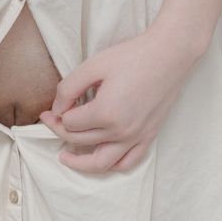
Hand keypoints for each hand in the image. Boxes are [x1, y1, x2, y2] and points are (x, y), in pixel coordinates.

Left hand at [38, 21, 202, 172]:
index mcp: (105, 113)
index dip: (57, 113)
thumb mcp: (93, 65)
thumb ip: (69, 88)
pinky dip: (111, 166)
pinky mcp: (148, 136)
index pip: (69, 123)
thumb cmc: (132, 56)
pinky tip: (100, 159)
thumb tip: (56, 109)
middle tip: (51, 119)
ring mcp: (136, 137)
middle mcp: (121, 131)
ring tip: (65, 156)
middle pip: (80, 140)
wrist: (170, 54)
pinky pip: (127, 163)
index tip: (51, 106)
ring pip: (101, 163)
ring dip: (80, 163)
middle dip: (60, 130)